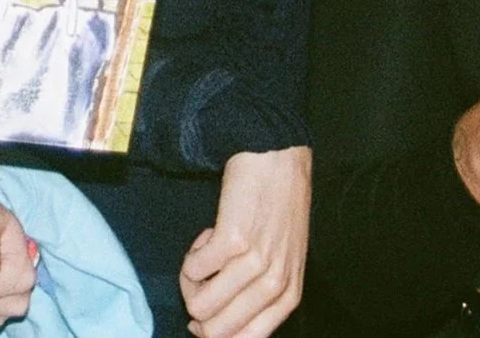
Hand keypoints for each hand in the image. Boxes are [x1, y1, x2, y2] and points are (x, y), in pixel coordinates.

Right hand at [180, 146, 309, 337]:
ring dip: (190, 283)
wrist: (276, 159)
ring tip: (204, 254)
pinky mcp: (233, 239)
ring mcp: (255, 262)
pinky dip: (190, 257)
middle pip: (218, 331)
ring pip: (200, 305)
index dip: (214, 334)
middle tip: (200, 281)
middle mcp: (275, 284)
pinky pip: (193, 270)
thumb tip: (213, 325)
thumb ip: (261, 294)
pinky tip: (206, 235)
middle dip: (197, 311)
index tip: (199, 318)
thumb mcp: (284, 259)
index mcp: (289, 295)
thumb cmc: (277, 207)